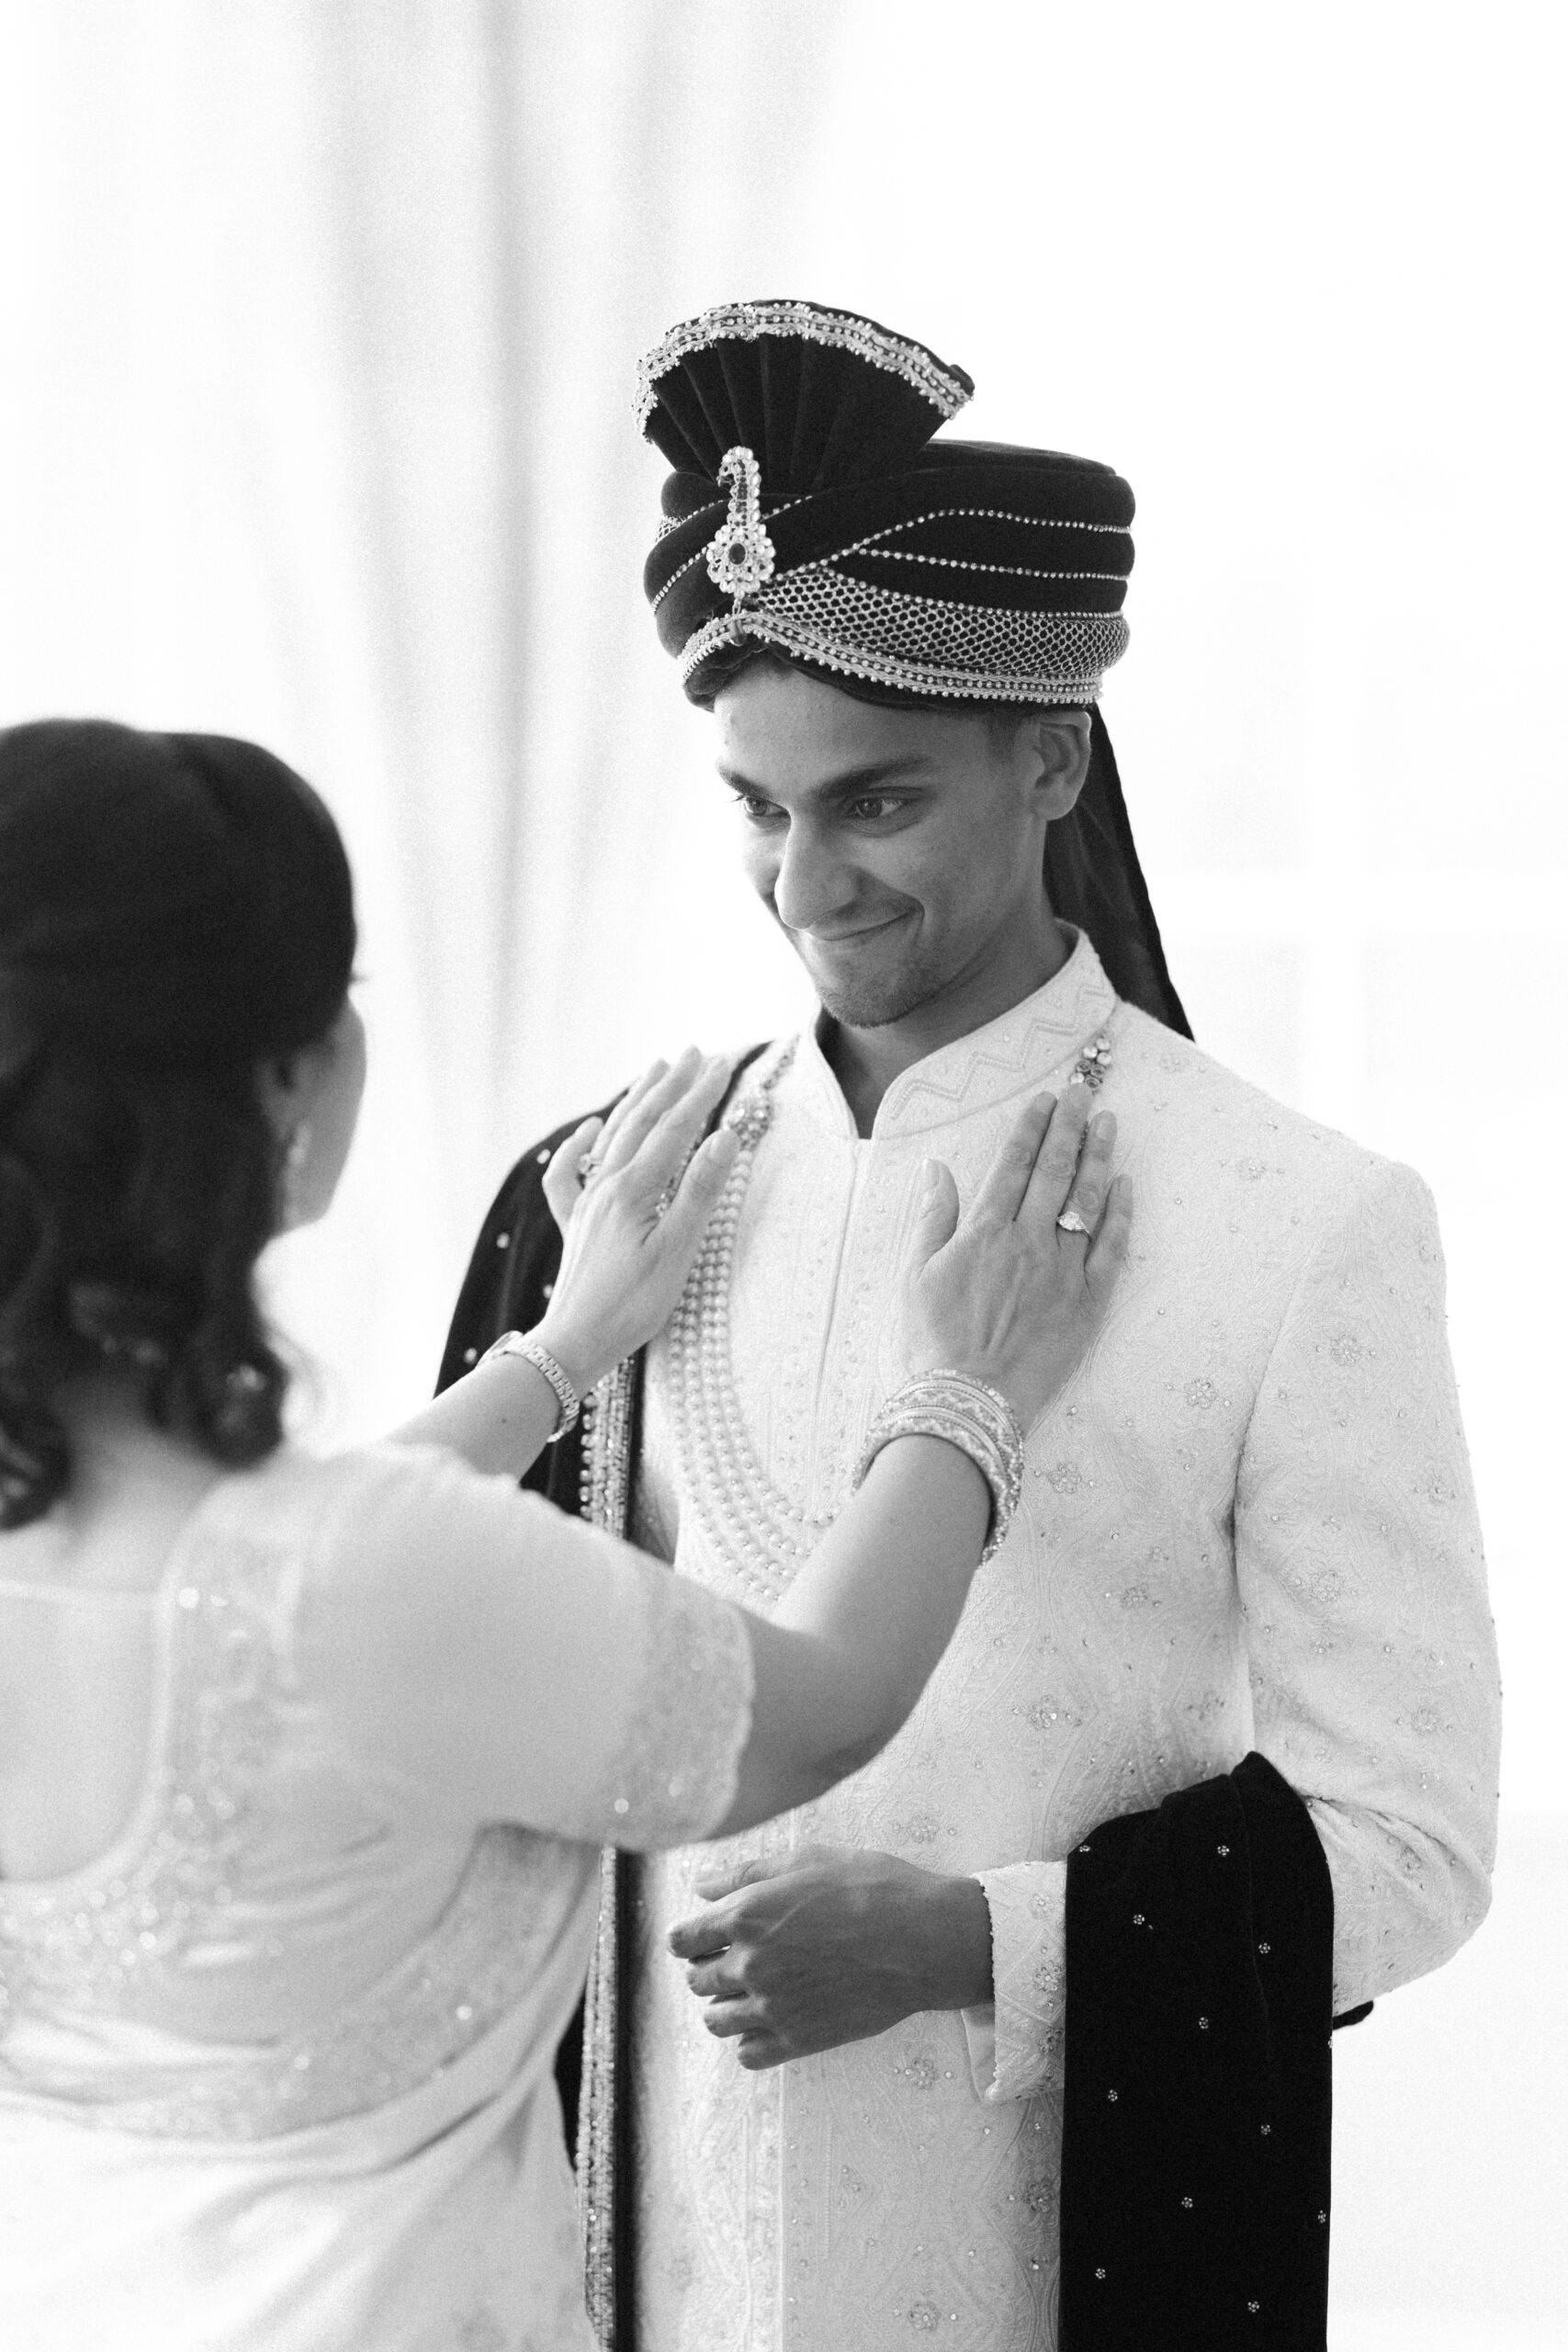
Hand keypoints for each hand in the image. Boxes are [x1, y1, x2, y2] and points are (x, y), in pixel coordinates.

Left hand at [534, 1050, 738, 1391]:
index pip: (674, 1130)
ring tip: (655, 1069)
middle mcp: (606, 1187)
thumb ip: (700, 1191)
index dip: (700, 1096)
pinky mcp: (576, 1224)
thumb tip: (725, 1136)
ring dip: (635, 1101)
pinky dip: (579, 1146)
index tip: (723, 1065)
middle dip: (671, 1085)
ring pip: (612, 1138)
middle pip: (642, 1123)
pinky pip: (570, 1174)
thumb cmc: (632, 1305)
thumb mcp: (678, 1252)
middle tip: (695, 1052)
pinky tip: (589, 1131)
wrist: (576, 1342)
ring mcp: (587, 1203)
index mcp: (634, 1191)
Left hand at [668, 1845, 991, 2070]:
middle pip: (696, 1981)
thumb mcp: (808, 1860)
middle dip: (708, 1967)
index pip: (683, 1941)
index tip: (703, 1935)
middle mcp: (751, 1966)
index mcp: (746, 1917)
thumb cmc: (872, 1888)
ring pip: (716, 2021)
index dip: (690, 1936)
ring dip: (725, 2005)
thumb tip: (702, 1887)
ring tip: (751, 1989)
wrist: (924, 1939)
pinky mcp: (800, 2040)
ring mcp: (774, 2008)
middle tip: (736, 1956)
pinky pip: (748, 2054)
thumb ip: (747, 1873)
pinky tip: (771, 2018)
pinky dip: (750, 2040)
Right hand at [896, 1087, 1129, 1428]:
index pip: (1013, 1165)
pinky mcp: (1089, 1302)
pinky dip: (1121, 1214)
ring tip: (1108, 1123)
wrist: (970, 1401)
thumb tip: (936, 1168)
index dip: (1030, 1128)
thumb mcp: (917, 1276)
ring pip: (1087, 1201)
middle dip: (1068, 1126)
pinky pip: (1112, 1249)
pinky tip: (1126, 1186)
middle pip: (1054, 1171)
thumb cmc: (936, 1343)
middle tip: (1082, 1092)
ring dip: (1098, 1157)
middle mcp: (1029, 1241)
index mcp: (985, 1232)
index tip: (1044, 1100)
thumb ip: (933, 1217)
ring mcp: (1063, 1270)